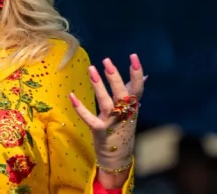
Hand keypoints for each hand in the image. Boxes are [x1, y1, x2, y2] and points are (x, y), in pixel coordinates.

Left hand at [69, 54, 145, 171]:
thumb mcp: (131, 111)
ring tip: (91, 69)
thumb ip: (134, 93)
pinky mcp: (99, 131)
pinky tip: (72, 95)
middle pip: (122, 94)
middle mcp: (124, 114)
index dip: (136, 73)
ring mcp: (112, 123)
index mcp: (132, 108)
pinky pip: (90, 119)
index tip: (133, 56)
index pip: (137, 88)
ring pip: (106, 103)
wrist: (117, 158)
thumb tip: (144, 76)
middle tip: (107, 61)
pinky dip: (80, 108)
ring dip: (98, 86)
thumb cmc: (123, 130)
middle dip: (115, 77)